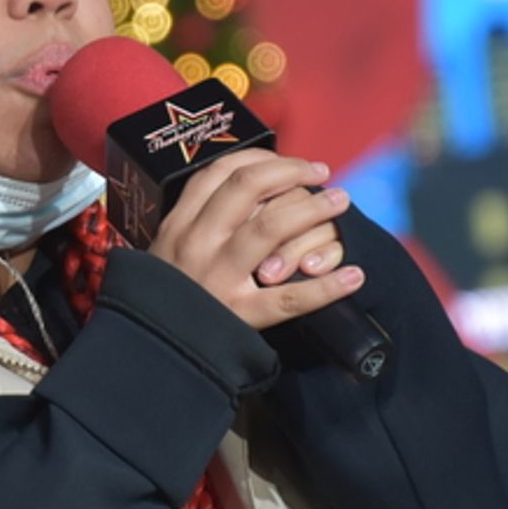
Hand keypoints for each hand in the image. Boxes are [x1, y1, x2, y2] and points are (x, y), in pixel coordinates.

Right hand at [148, 149, 362, 328]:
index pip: (221, 173)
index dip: (260, 158)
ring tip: (341, 201)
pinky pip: (289, 298)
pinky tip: (354, 276)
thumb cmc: (166, 296)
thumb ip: (199, 221)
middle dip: (292, 172)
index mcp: (179, 223)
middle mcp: (198, 242)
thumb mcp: (167, 249)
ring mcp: (218, 278)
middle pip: (249, 187)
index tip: (288, 162)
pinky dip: (327, 287)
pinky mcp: (238, 315)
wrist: (153, 350)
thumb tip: (252, 189)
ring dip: (313, 209)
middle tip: (322, 172)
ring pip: (271, 228)